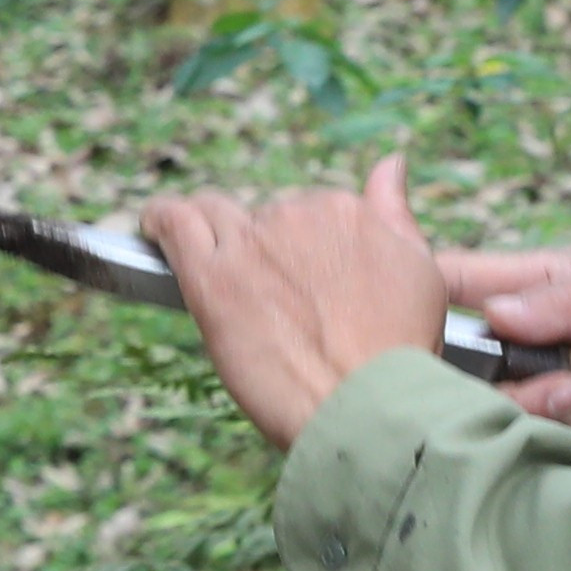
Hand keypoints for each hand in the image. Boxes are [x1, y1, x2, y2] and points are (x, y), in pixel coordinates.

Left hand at [136, 157, 464, 452]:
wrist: (367, 406)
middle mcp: (298, 215)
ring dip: (206, 227)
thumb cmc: (397, 355)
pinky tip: (151, 226)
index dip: (299, 247)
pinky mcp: (213, 278)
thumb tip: (390, 164)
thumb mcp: (420, 272)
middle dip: (261, 248)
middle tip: (266, 298)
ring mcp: (253, 244)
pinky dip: (158, 219)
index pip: (308, 210)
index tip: (296, 278)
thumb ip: (395, 213)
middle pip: (262, 217)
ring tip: (194, 247)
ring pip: (214, 213)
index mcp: (347, 211)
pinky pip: (174, 225)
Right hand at [431, 220, 570, 470]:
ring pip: (540, 425)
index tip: (410, 340)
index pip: (447, 286)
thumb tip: (495, 318)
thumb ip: (568, 303)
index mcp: (526, 286)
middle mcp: (529, 342)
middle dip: (538, 399)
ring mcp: (557, 387)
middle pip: (488, 381)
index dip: (415, 309)